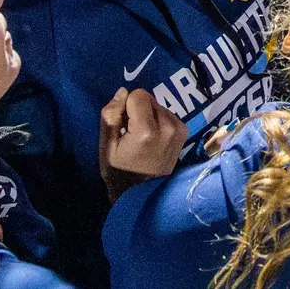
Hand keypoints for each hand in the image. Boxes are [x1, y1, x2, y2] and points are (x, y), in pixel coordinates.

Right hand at [98, 88, 186, 202]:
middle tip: (131, 133)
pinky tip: (153, 140)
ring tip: (142, 139)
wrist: (142, 196)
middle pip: (150, 100)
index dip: (126, 107)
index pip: (138, 95)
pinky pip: (168, 115)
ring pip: (159, 106)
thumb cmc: (119, 173)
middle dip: (138, 111)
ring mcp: (179, 130)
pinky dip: (159, 122)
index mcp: (148, 131)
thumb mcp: (106, 146)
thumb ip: (111, 116)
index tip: (123, 126)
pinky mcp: (184, 132)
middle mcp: (168, 127)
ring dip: (149, 116)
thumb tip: (122, 92)